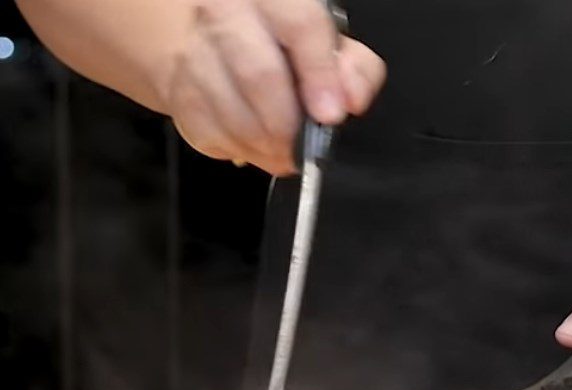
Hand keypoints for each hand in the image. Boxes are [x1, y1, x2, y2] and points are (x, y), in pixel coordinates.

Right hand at [162, 0, 385, 174]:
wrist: (209, 43)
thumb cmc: (276, 44)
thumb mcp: (324, 43)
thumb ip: (350, 68)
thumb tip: (352, 99)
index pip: (299, 25)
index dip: (320, 75)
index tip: (331, 115)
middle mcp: (223, 12)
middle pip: (259, 75)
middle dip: (290, 124)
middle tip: (305, 146)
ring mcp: (194, 53)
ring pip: (237, 116)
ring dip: (270, 147)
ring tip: (285, 150)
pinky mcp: (178, 95)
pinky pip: (216, 138)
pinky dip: (246, 153)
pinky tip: (258, 145)